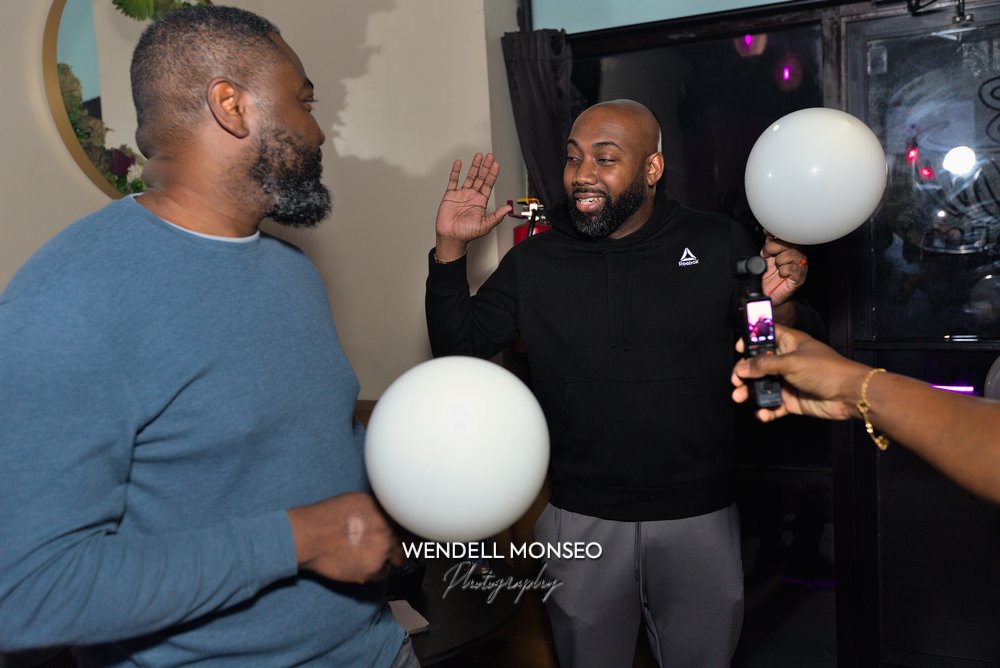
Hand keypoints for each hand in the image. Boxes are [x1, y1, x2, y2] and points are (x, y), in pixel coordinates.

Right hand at [287, 492, 403, 583]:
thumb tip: (392, 513)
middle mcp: (387, 532)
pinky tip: (360, 562)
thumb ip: (380, 508)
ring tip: (367, 553)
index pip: (413, 525)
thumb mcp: (359, 500)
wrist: (308, 537)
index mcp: (385, 513)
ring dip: (386, 559)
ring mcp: (380, 553)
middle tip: (379, 543)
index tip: (416, 533)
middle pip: (406, 544)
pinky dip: (375, 571)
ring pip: (395, 561)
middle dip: (395, 544)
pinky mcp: (371, 572)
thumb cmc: (327, 516)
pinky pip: (382, 574)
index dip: (414, 530)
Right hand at [434, 153, 512, 260]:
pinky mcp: (450, 195)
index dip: (493, 174)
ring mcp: (461, 195)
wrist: (451, 237)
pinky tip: (459, 164)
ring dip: (474, 166)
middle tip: (489, 157)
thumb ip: (497, 216)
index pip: (489, 185)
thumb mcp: (485, 225)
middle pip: (480, 178)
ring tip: (478, 156)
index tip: (496, 164)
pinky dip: (456, 172)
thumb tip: (508, 208)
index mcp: (481, 202)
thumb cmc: (467, 234)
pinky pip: (453, 181)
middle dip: (485, 167)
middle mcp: (472, 196)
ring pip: (469, 177)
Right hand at [731, 325, 869, 422]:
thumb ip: (763, 365)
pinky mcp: (792, 400)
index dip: (751, 339)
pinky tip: (763, 413)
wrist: (849, 395)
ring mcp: (788, 381)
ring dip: (750, 392)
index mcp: (789, 343)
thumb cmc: (827, 370)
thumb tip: (742, 368)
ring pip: (762, 386)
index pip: (766, 335)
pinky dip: (765, 410)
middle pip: (758, 364)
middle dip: (744, 372)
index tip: (739, 348)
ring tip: (740, 397)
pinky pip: (773, 405)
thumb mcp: (791, 362)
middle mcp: (786, 361)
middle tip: (736, 380)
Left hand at [759, 233, 807, 304]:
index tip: (766, 233)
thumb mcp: (766, 258)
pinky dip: (784, 271)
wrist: (768, 293)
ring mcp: (800, 266)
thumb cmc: (769, 276)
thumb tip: (768, 232)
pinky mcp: (800, 277)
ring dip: (780, 260)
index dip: (775, 234)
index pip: (786, 236)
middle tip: (767, 255)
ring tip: (777, 266)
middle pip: (789, 243)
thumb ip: (768, 245)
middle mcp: (797, 256)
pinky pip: (793, 269)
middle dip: (774, 248)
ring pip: (793, 254)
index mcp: (789, 249)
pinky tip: (781, 274)